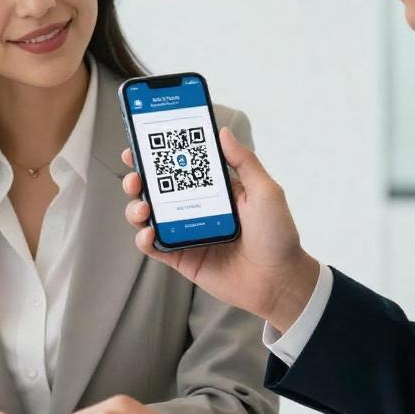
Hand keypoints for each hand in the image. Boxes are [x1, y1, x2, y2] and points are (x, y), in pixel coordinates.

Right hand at [122, 126, 320, 333]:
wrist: (279, 281)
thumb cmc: (278, 235)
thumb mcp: (265, 191)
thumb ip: (244, 161)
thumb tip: (223, 132)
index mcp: (214, 189)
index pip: (182, 166)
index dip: (161, 155)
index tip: (144, 142)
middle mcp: (197, 208)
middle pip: (158, 189)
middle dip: (140, 178)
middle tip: (135, 174)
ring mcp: (187, 232)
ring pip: (150, 216)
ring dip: (137, 208)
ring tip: (142, 207)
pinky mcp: (182, 257)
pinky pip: (155, 247)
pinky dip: (144, 239)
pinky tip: (148, 233)